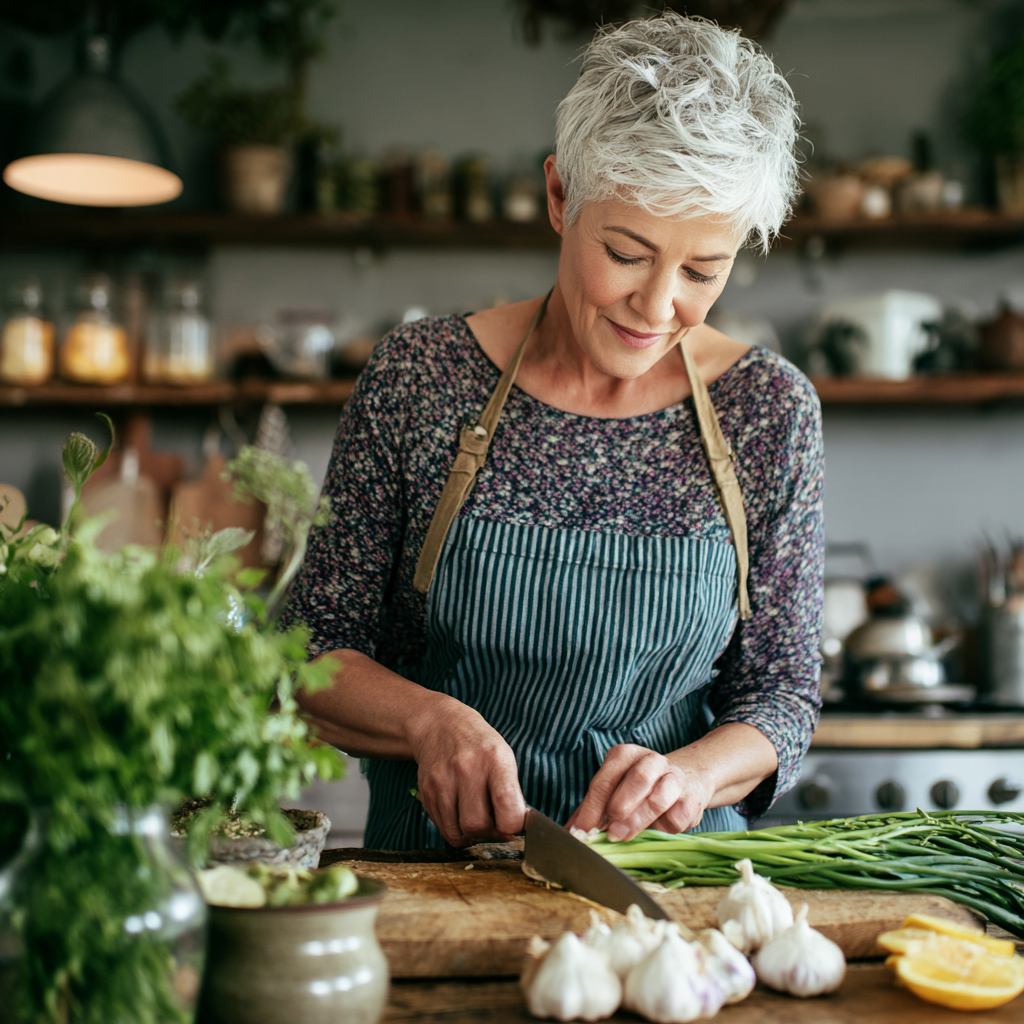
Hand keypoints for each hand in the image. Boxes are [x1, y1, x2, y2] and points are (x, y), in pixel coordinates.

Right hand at [406, 695, 526, 846]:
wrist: (440, 725)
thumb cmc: (480, 745)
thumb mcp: (504, 758)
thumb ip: (512, 794)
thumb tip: (519, 829)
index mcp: (495, 760)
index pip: (508, 810)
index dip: (514, 827)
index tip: (514, 824)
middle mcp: (467, 769)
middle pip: (478, 826)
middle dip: (489, 833)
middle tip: (493, 823)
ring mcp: (443, 780)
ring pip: (457, 833)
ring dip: (470, 835)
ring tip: (477, 819)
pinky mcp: (426, 791)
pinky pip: (443, 828)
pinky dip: (455, 829)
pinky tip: (461, 814)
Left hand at [566, 744, 710, 841]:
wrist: (686, 780)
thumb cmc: (640, 789)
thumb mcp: (613, 790)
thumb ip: (591, 809)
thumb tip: (570, 832)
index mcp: (625, 755)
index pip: (606, 779)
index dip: (592, 807)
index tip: (582, 831)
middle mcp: (651, 760)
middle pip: (638, 778)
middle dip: (621, 806)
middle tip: (608, 832)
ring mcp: (674, 777)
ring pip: (659, 797)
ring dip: (639, 820)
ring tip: (624, 836)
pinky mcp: (692, 798)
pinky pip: (679, 816)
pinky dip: (665, 828)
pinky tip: (655, 832)